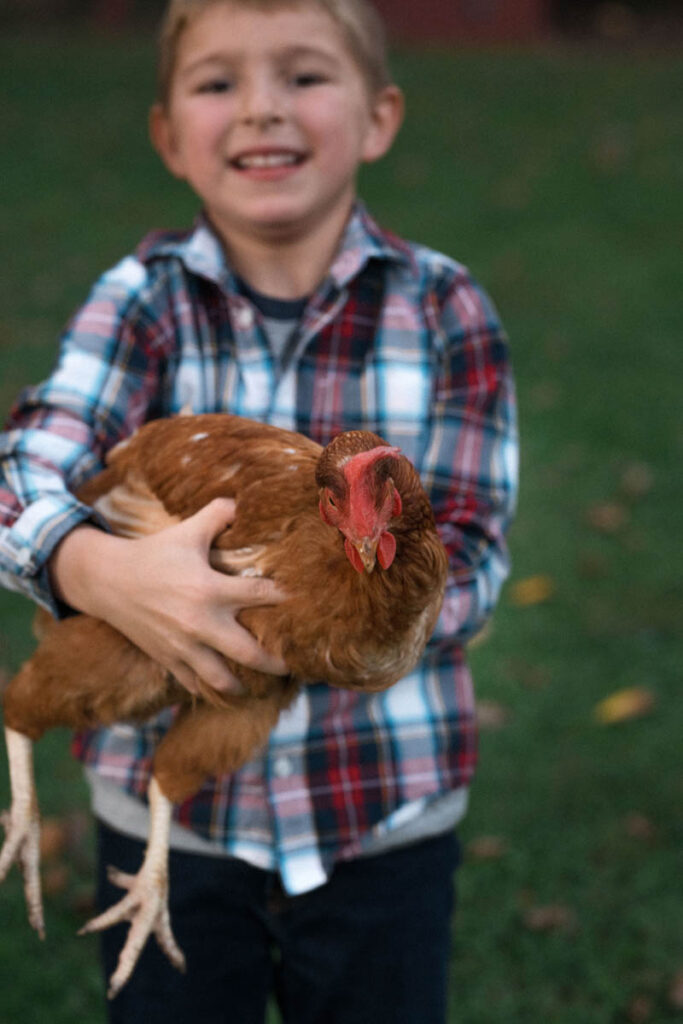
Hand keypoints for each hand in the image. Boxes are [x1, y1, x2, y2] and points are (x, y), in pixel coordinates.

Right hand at [49, 499, 287, 695]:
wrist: (107, 581)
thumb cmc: (153, 554)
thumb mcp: (187, 530)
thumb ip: (218, 514)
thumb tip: (244, 501)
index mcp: (210, 588)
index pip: (260, 594)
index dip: (285, 598)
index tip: (303, 603)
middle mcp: (200, 622)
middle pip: (248, 652)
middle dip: (275, 663)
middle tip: (292, 665)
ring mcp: (183, 646)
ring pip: (221, 679)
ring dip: (243, 686)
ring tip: (260, 686)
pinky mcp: (167, 659)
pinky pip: (194, 684)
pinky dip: (210, 690)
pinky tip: (225, 690)